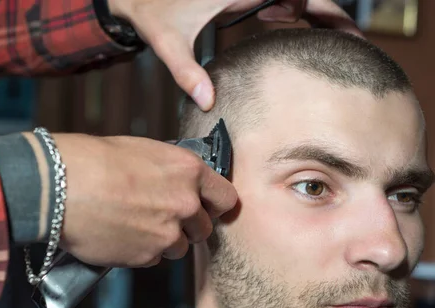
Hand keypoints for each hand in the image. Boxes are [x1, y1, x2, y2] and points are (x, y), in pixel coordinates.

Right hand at [53, 133, 236, 267]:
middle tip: (161, 219)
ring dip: (162, 241)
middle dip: (186, 227)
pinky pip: (153, 259)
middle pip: (203, 229)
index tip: (205, 208)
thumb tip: (177, 183)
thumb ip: (170, 172)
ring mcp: (167, 233)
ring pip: (178, 248)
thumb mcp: (143, 152)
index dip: (215, 206)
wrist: (60, 185)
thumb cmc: (94, 161)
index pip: (226, 198)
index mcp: (189, 172)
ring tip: (133, 226)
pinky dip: (140, 252)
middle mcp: (185, 204)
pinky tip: (120, 235)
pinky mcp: (146, 256)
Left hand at [108, 0, 361, 110]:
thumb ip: (184, 70)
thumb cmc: (150, 12)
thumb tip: (205, 103)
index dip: (322, 10)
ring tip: (335, 41)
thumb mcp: (167, 40)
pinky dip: (293, 10)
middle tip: (352, 43)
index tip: (340, 35)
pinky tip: (285, 25)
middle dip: (329, 13)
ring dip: (315, 12)